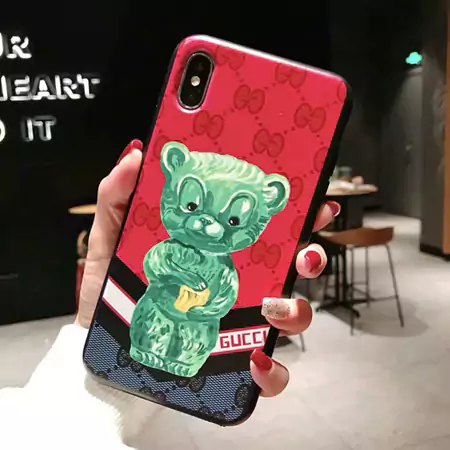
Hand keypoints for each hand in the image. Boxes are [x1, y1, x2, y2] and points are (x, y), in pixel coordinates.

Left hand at [75, 139, 339, 400]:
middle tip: (305, 253)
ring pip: (290, 316)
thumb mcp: (110, 240)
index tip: (312, 201)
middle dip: (311, 257)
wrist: (105, 351)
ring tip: (272, 306)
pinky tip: (255, 360)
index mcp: (217, 253)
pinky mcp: (232, 362)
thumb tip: (138, 152)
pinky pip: (269, 372)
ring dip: (295, 310)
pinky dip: (272, 371)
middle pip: (291, 268)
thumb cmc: (113, 294)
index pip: (264, 230)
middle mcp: (237, 285)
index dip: (294, 215)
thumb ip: (119, 197)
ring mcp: (238, 323)